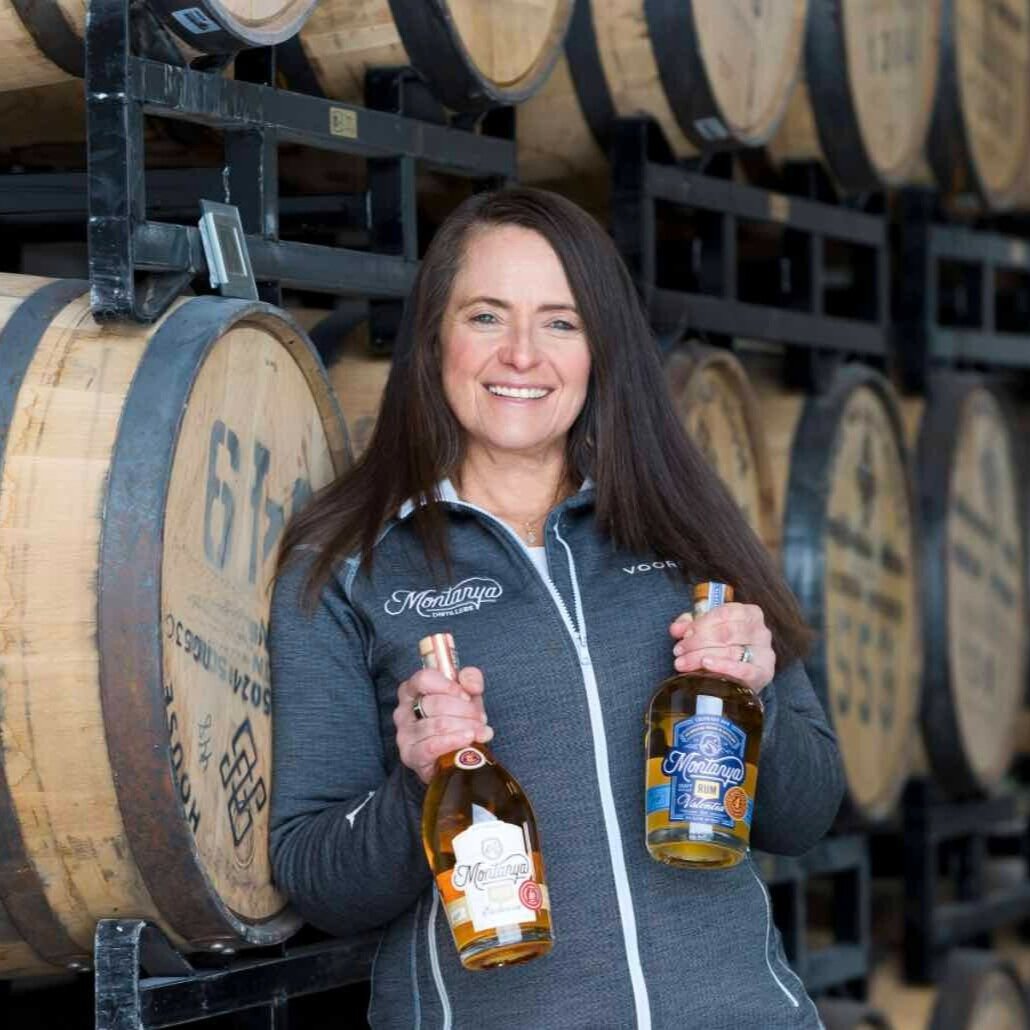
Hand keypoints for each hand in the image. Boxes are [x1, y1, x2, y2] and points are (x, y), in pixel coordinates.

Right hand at [394, 666, 492, 783]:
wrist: (454, 755)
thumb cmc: (456, 718)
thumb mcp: (467, 694)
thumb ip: (471, 679)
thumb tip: (472, 686)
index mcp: (412, 689)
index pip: (424, 679)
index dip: (448, 686)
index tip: (467, 696)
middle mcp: (403, 710)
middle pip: (435, 703)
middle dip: (465, 711)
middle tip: (481, 719)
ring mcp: (404, 734)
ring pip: (438, 725)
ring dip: (465, 727)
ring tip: (480, 732)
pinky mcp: (410, 755)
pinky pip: (432, 746)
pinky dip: (454, 741)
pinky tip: (468, 740)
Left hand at [669, 602, 774, 693]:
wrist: (743, 674)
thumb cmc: (723, 645)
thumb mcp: (706, 629)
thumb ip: (689, 625)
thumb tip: (676, 629)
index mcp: (749, 613)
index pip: (724, 614)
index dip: (700, 624)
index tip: (684, 635)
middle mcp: (761, 631)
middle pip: (726, 633)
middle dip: (697, 642)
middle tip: (679, 651)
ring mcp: (764, 653)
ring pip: (730, 652)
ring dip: (701, 657)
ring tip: (682, 662)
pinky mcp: (763, 674)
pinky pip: (744, 670)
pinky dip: (723, 667)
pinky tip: (706, 665)